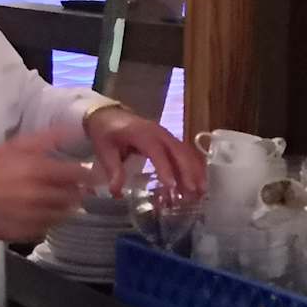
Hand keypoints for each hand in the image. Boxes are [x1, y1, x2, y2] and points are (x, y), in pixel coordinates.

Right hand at [0, 129, 93, 240]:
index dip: (88, 176)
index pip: (77, 175)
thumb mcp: (15, 146)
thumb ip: (46, 138)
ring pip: (62, 215)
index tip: (93, 176)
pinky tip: (36, 214)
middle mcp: (41, 195)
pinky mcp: (26, 233)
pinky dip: (46, 222)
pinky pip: (46, 229)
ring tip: (50, 201)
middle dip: (74, 192)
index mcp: (39, 170)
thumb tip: (73, 130)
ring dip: (62, 208)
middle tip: (69, 188)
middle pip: (73, 197)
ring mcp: (34, 217)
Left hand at [84, 104, 206, 197]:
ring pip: (186, 152)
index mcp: (142, 133)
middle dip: (188, 172)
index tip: (171, 186)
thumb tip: (117, 192)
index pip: (156, 151)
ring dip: (195, 171)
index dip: (165, 168)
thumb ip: (113, 170)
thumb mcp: (104, 150)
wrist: (108, 115)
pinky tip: (199, 182)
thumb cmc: (106, 132)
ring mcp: (167, 135)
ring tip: (201, 191)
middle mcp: (159, 133)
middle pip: (178, 151)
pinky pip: (185, 153)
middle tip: (194, 192)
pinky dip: (193, 167)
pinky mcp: (169, 140)